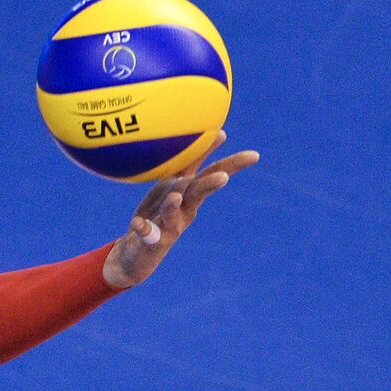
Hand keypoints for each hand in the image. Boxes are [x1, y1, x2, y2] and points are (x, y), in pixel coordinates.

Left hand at [102, 130, 259, 289]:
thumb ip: (178, 166)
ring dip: (172, 205)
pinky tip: (137, 223)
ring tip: (174, 197)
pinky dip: (143, 228)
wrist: (136, 255)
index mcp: (189, 194)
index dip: (230, 165)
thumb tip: (188, 134)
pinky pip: (146, 234)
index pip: (212, 175)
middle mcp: (184, 211)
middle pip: (197, 194)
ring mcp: (168, 227)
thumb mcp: (167, 186)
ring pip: (172, 214)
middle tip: (223, 178)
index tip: (253, 156)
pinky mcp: (150, 242)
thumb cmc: (155, 213)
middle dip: (210, 185)